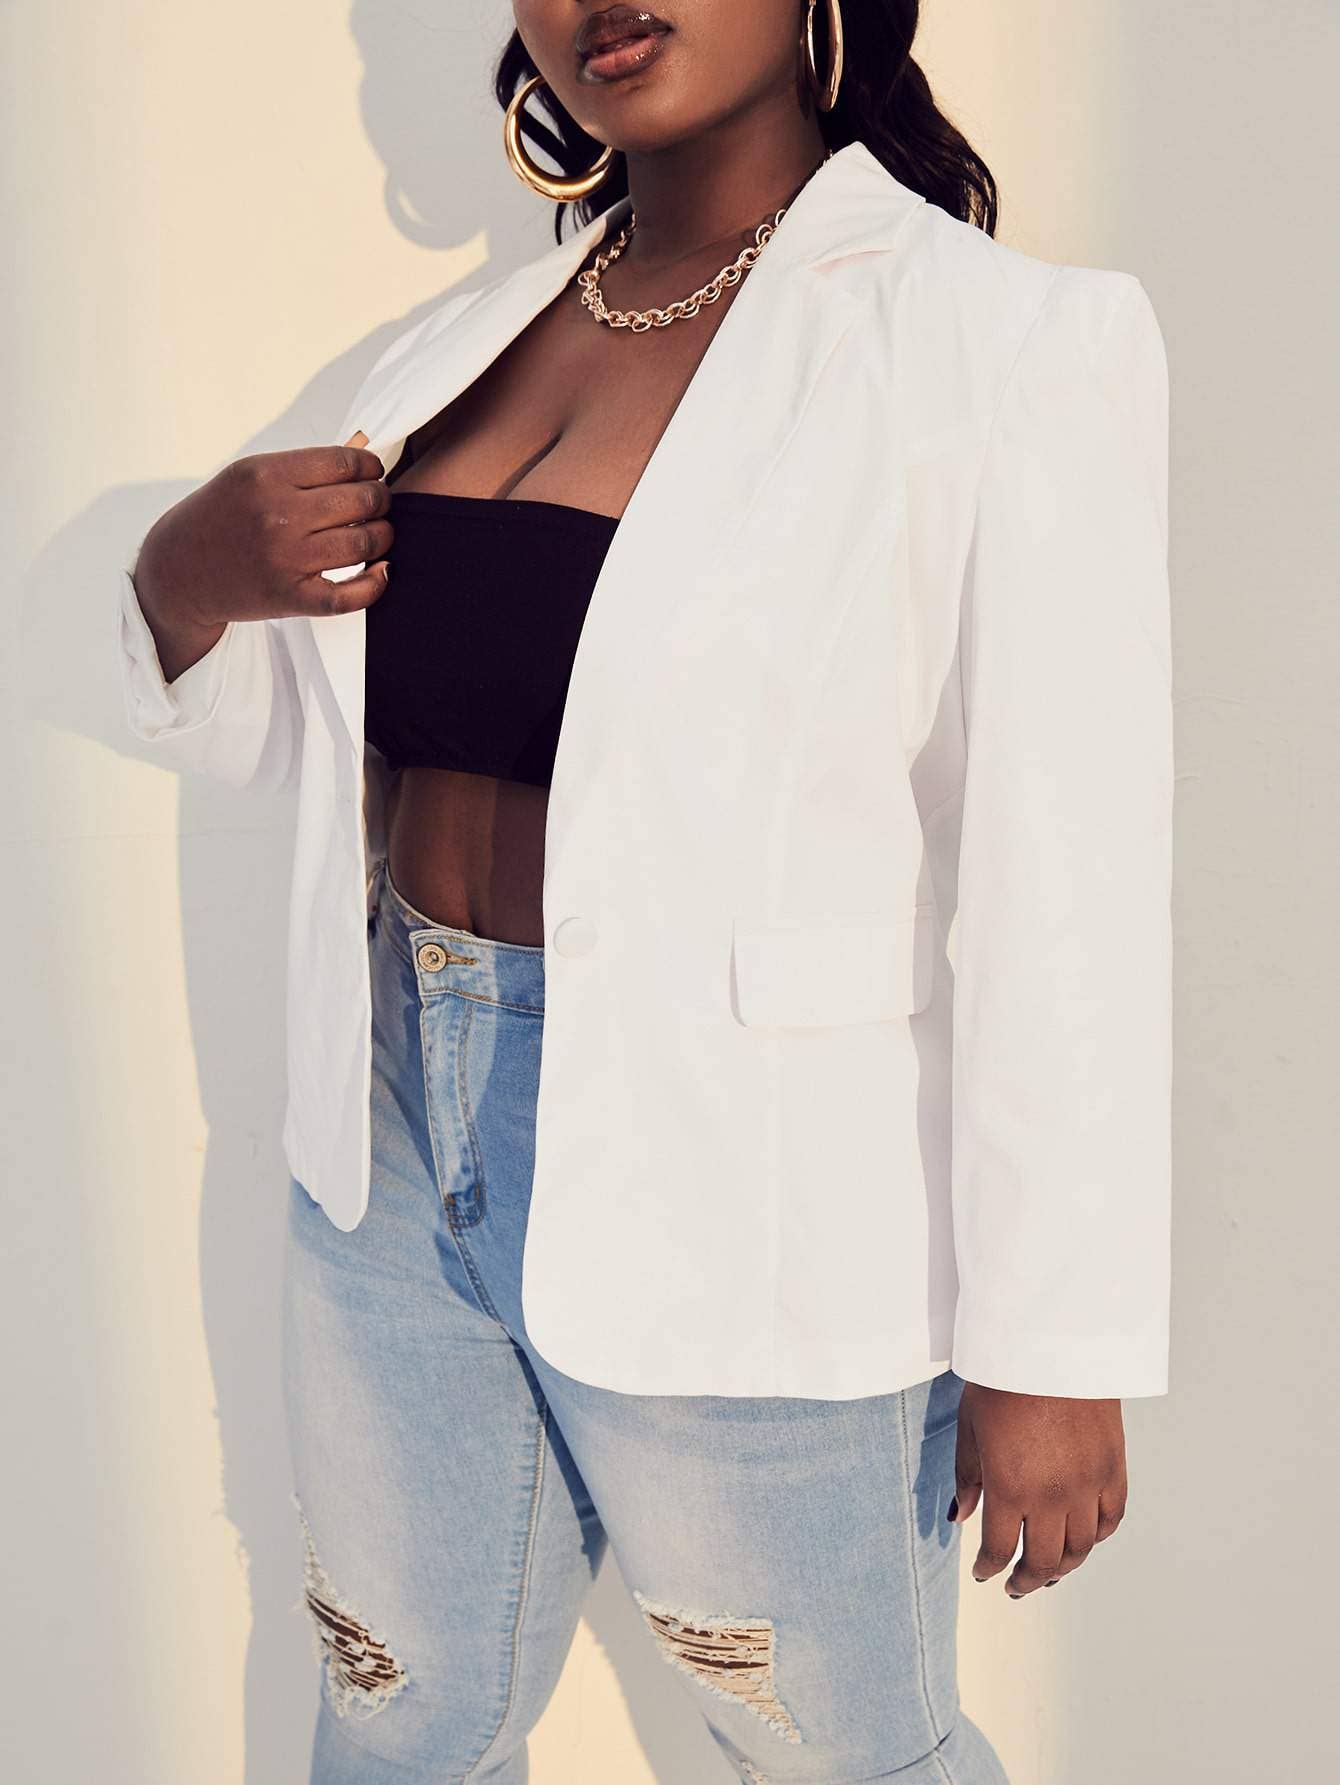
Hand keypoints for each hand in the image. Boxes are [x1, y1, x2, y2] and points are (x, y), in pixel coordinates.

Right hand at [134, 431, 392, 630]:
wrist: (178, 571)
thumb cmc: (219, 517)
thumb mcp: (247, 476)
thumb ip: (302, 467)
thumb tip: (362, 451)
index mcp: (265, 476)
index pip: (345, 462)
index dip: (371, 468)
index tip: (373, 474)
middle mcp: (277, 515)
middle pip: (362, 501)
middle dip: (380, 501)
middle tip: (378, 505)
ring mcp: (285, 559)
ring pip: (365, 542)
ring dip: (383, 537)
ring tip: (377, 534)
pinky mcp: (291, 598)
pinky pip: (352, 595)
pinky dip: (376, 583)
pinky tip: (381, 571)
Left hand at [948, 1382, 1127, 1596]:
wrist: (1052, 1344)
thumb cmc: (1003, 1380)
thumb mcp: (970, 1427)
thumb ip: (967, 1476)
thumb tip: (962, 1516)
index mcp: (1010, 1488)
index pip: (1000, 1549)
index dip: (989, 1569)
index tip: (983, 1573)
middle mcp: (1052, 1496)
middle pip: (1044, 1561)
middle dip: (1026, 1581)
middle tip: (1016, 1586)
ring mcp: (1088, 1485)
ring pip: (1081, 1548)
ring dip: (1064, 1567)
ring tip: (1050, 1573)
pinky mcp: (1113, 1468)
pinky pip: (1111, 1518)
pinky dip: (1097, 1536)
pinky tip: (1083, 1539)